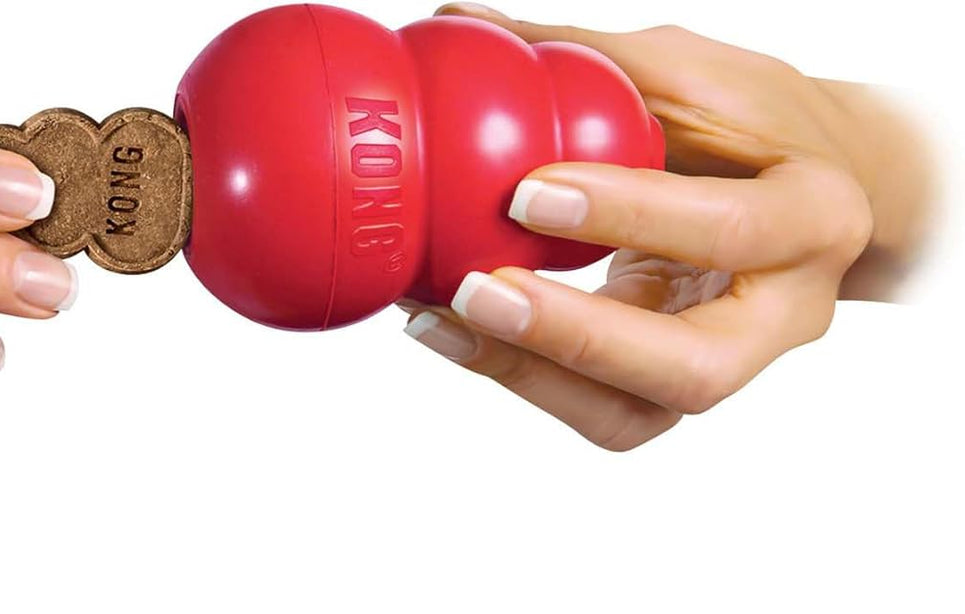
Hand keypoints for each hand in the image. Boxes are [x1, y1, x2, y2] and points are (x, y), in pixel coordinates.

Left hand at [402, 4, 936, 449]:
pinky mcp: (670, 388)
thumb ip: (594, 61)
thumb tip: (463, 24)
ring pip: (634, 416)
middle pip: (692, 368)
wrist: (811, 194)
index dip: (629, 215)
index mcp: (814, 217)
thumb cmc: (758, 128)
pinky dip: (518, 377)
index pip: (731, 228)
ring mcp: (730, 365)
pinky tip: (449, 331)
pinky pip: (596, 411)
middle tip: (475, 291)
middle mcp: (785, 313)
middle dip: (574, 336)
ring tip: (438, 319)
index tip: (526, 189)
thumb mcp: (697, 79)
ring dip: (527, 374)